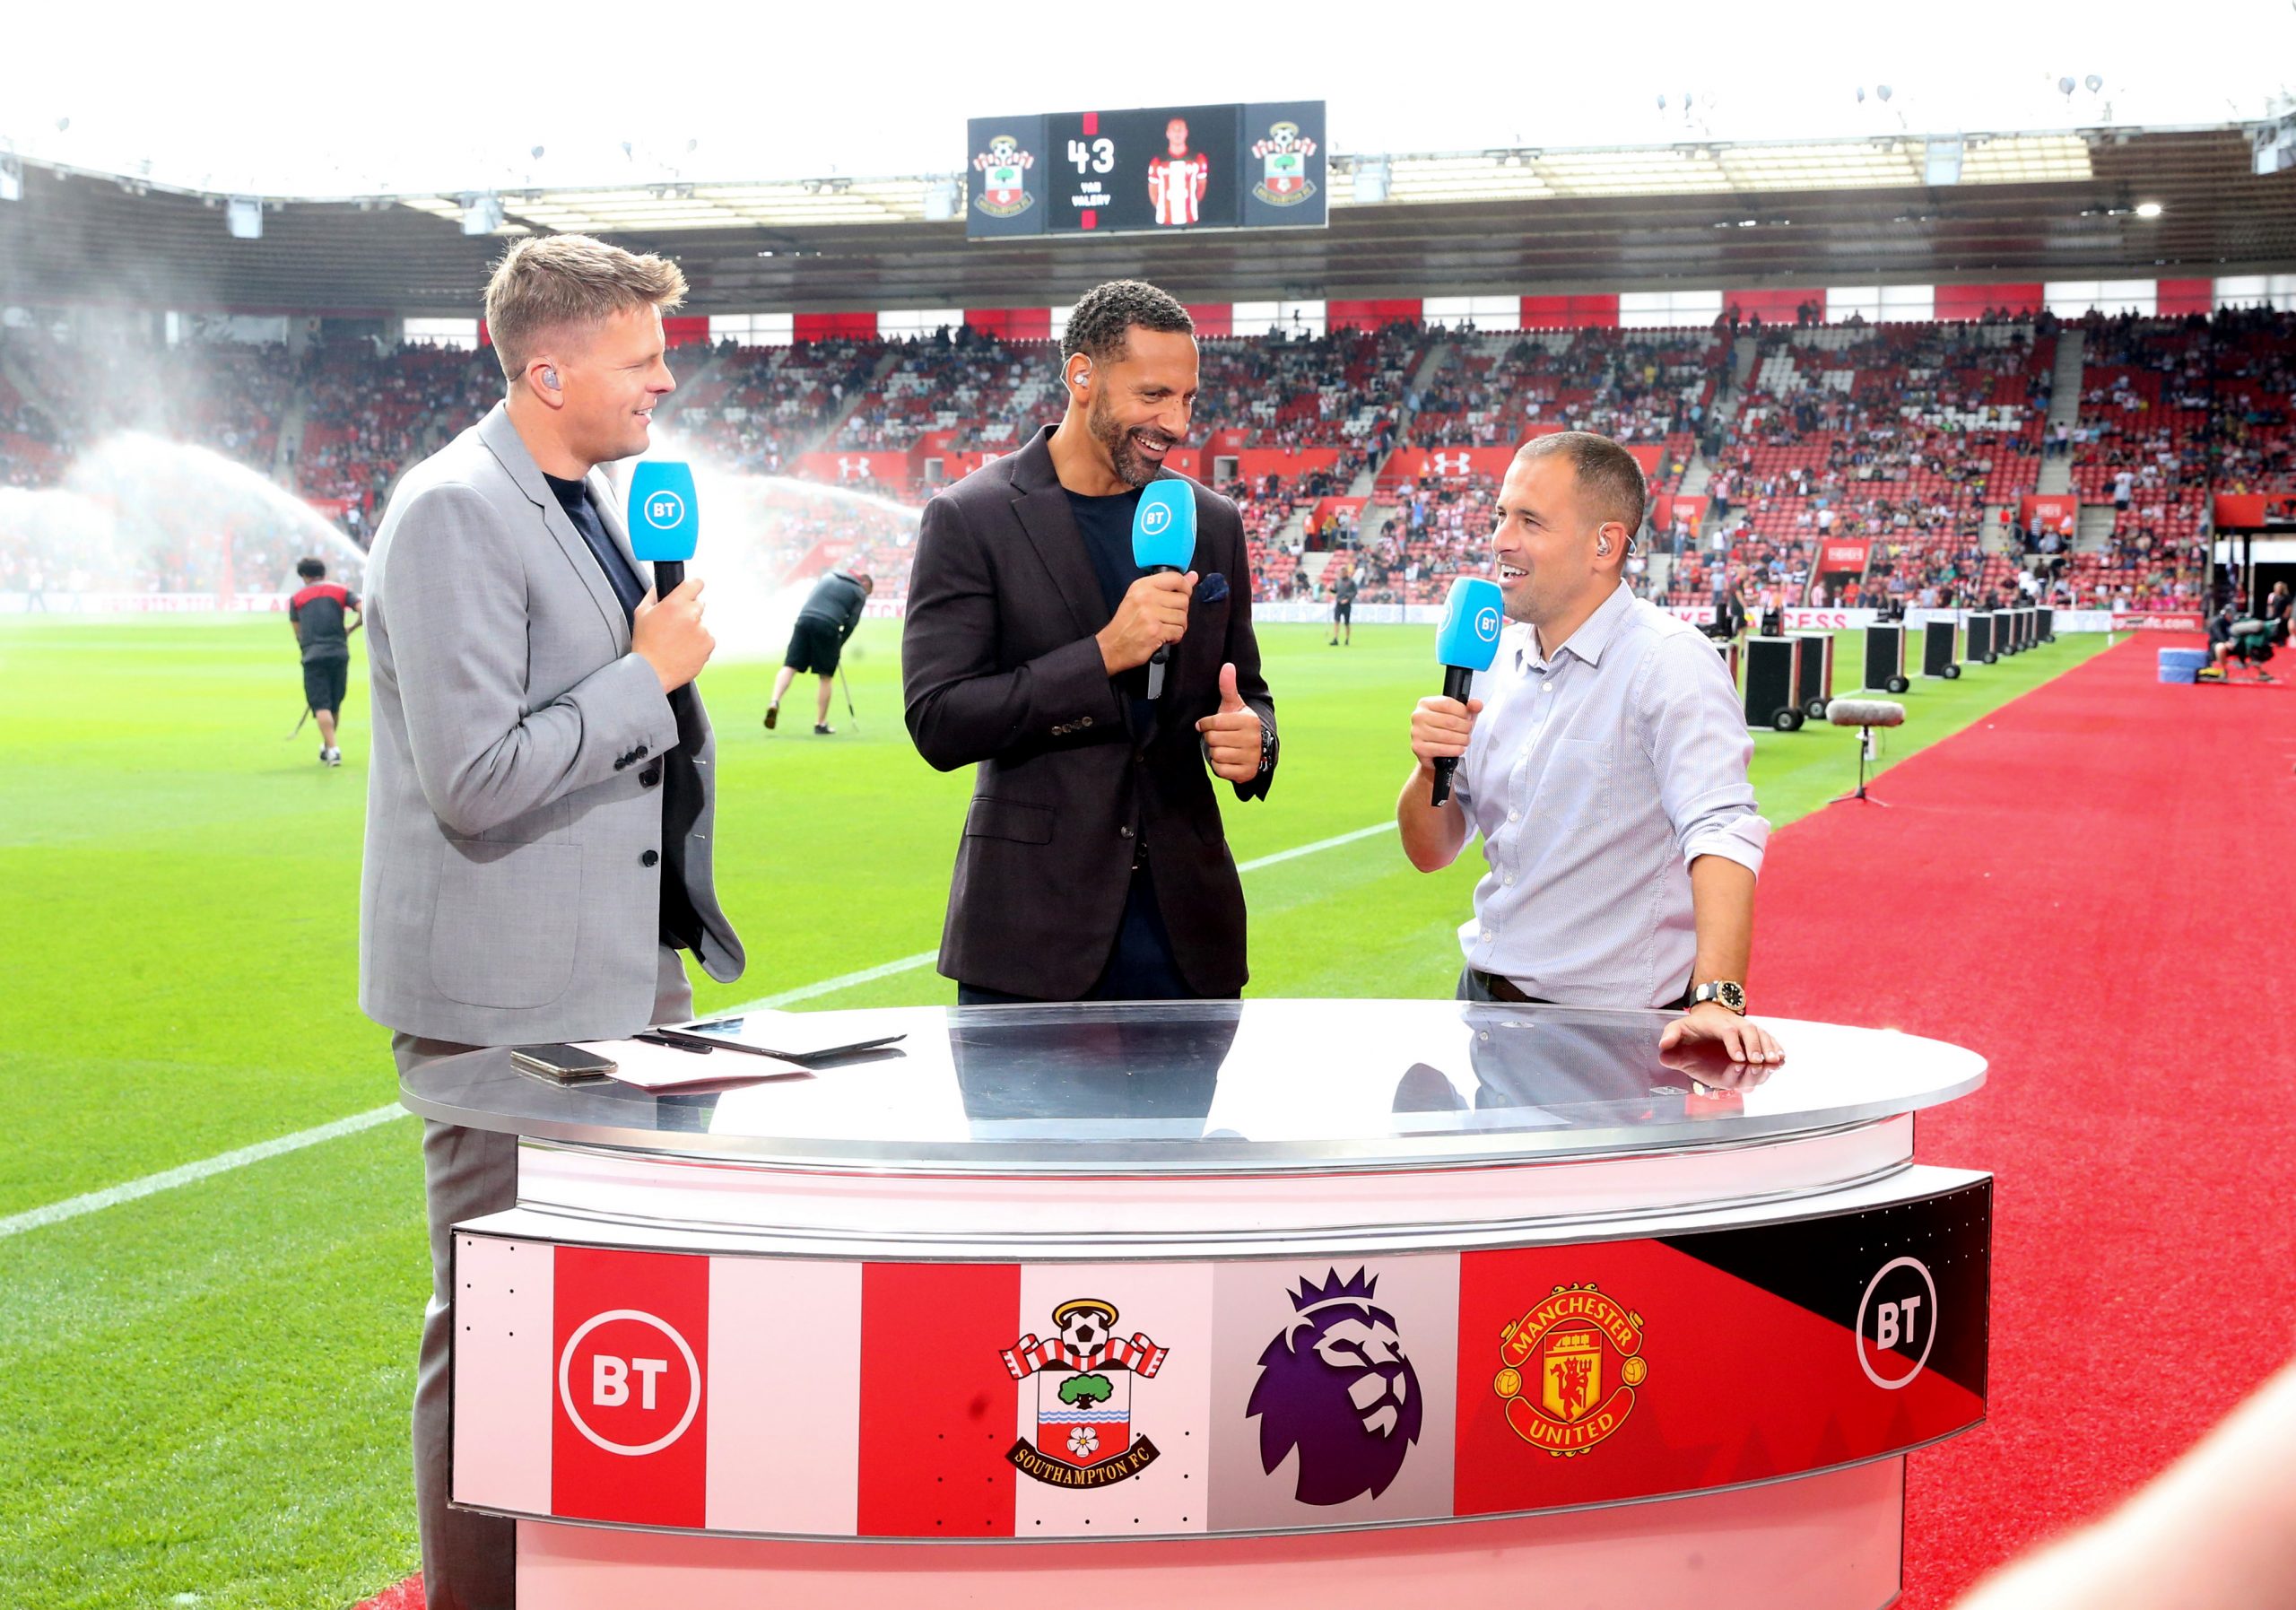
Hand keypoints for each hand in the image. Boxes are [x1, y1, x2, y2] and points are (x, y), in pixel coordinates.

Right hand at [633, 577, 713, 692]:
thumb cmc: (645, 644)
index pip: (695, 583)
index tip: (692, 591)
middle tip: (676, 625)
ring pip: (702, 623)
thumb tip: (659, 587)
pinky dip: (699, 643)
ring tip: (677, 642)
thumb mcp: (641, 614)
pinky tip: (684, 649)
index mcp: (675, 604)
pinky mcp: (708, 645)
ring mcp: (702, 630)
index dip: (693, 587)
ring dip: (694, 629)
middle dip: (689, 611)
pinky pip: (707, 639)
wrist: (652, 672)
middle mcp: (691, 615)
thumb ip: (653, 596)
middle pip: (699, 604)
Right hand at [1096, 570, 1196, 673]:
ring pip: (1183, 617)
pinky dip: (1174, 637)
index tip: (1184, 595)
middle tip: (1169, 618)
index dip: (1186, 588)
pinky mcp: (1155, 631)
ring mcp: (1150, 614)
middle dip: (1181, 612)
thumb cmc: (1126, 623)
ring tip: (1165, 628)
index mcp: (1142, 586)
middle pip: (1183, 600)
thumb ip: (1167, 587)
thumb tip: (1193, 576)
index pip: (1175, 578)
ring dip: (1178, 626)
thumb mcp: (1140, 598)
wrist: (1112, 646)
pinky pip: (1178, 631)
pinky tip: (1164, 637)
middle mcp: (1146, 597)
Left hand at [1197, 663, 1264, 781]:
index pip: (1214, 723)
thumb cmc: (1240, 725)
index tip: (1206, 724)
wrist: (1258, 751)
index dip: (1206, 724)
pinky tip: (1228, 760)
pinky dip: (1220, 766)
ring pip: (1216, 755)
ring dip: (1215, 752)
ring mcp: (1251, 757)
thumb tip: (1227, 665)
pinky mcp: (1246, 773)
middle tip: (1219, 737)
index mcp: (1249, 720)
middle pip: (1213, 739)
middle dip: (1211, 738)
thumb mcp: (1234, 706)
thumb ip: (1228, 687)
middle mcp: (1252, 739)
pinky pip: (1220, 769)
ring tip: (1225, 748)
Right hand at [1410, 694, 1483, 770]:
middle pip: (1450, 721)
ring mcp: (1416, 732)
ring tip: (1465, 740)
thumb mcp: (1458, 716)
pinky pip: (1442, 749)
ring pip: (1447, 736)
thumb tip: (1477, 704)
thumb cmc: (1444, 730)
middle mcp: (1418, 716)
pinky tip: (1459, 748)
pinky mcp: (1418, 748)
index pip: (1448, 704)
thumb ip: (1469, 708)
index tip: (1467, 718)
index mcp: (1425, 703)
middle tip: (1468, 731)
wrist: (1433, 752)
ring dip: (1462, 740)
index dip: (1463, 712)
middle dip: (1465, 728)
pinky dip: (1455, 750)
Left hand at [1659, 1003, 1783, 1065]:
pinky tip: (1782, 1057)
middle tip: (1758, 1062)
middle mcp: (1736, 1023)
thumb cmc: (1694, 1026)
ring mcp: (1747, 1027)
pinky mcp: (1756, 1032)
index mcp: (1717, 1023)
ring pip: (1761, 1034)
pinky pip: (1768, 1037)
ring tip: (1774, 1061)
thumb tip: (1664, 1044)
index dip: (1734, 1044)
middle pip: (1749, 1031)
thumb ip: (1671, 1035)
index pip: (1728, 1031)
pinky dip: (1776, 1045)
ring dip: (1769, 1047)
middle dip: (1755, 1046)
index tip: (1738, 1058)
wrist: (1711, 1012)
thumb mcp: (1678, 1027)